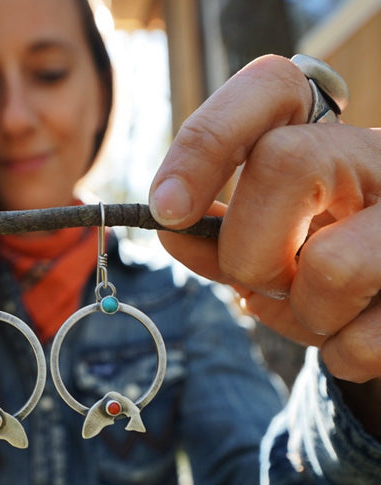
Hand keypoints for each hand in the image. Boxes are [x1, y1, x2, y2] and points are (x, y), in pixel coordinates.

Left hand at [149, 54, 380, 383]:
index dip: (206, 141)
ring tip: (324, 308)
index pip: (272, 88)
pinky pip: (363, 339)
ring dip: (306, 314)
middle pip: (285, 164)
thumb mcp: (267, 245)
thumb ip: (217, 237)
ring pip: (332, 265)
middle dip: (249, 252)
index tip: (166, 207)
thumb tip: (169, 228)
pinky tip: (358, 331)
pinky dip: (342, 354)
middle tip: (270, 278)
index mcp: (329, 141)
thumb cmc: (324, 265)